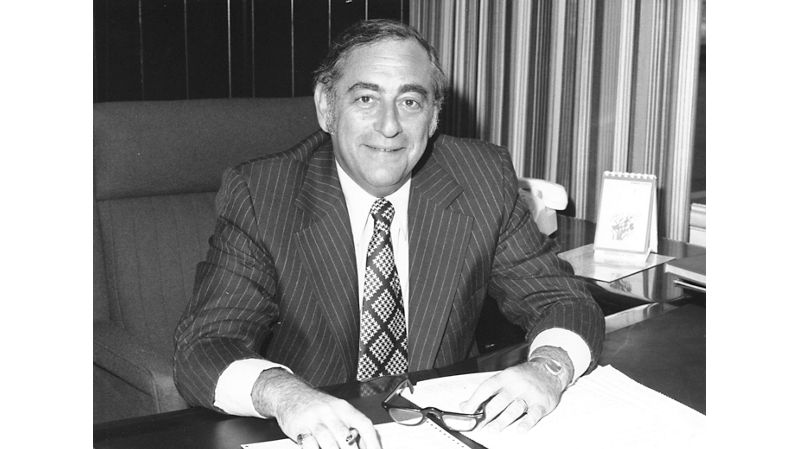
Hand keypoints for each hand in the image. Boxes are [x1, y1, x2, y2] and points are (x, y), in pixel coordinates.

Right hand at [252, 368, 380, 448]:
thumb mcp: (336, 411)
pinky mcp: (299, 428)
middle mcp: (330, 412)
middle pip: (346, 437)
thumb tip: (368, 443)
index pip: (364, 424)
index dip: (372, 441)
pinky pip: (310, 445)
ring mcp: (314, 420)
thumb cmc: (317, 406)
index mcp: (344, 408)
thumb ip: (351, 426)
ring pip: (329, 442)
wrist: (289, 393)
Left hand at [459, 348, 572, 431]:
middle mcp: (517, 385)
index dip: (475, 400)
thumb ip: (486, 392)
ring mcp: (530, 394)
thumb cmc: (525, 376)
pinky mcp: (542, 403)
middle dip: (486, 415)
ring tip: (492, 429)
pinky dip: (526, 423)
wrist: (550, 370)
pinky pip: (534, 414)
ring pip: (514, 408)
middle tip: (477, 425)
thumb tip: (465, 405)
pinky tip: (519, 429)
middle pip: (499, 401)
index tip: (467, 411)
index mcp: (506, 377)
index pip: (487, 388)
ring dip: (502, 421)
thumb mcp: (504, 378)